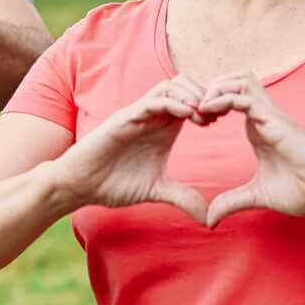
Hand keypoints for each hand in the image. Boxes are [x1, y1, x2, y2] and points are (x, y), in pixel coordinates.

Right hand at [50, 76, 211, 222]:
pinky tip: (187, 115)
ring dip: (191, 95)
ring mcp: (139, 115)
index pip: (193, 101)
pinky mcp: (125, 118)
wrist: (80, 185)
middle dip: (206, 95)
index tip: (224, 120)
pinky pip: (152, 101)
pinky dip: (172, 103)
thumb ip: (182, 197)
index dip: (211, 106)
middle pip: (186, 85)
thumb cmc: (113, 183)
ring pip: (170, 86)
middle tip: (219, 114)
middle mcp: (153, 116)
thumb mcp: (156, 191)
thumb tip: (208, 218)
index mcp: (164, 127)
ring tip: (205, 115)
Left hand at [199, 72, 304, 227]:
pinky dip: (223, 98)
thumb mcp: (255, 196)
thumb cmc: (300, 191)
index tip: (195, 120)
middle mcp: (263, 116)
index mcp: (257, 127)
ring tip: (201, 108)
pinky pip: (246, 97)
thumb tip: (209, 219)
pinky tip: (208, 112)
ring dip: (216, 88)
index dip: (210, 102)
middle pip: (234, 79)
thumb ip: (231, 202)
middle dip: (210, 88)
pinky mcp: (275, 121)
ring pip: (240, 79)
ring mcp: (270, 116)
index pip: (231, 96)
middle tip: (195, 110)